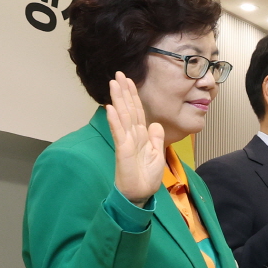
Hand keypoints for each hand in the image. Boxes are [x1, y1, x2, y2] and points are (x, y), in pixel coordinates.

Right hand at [106, 73, 164, 204]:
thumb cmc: (147, 177)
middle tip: (119, 73)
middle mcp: (132, 135)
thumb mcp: (157, 155)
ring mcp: (126, 141)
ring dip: (118, 100)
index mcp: (141, 136)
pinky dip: (115, 121)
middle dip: (124, 91)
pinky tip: (110, 108)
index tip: (130, 80)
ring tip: (113, 83)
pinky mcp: (122, 150)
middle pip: (128, 109)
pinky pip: (119, 133)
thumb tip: (155, 124)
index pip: (138, 111)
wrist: (141, 194)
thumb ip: (156, 139)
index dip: (134, 96)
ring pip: (122, 116)